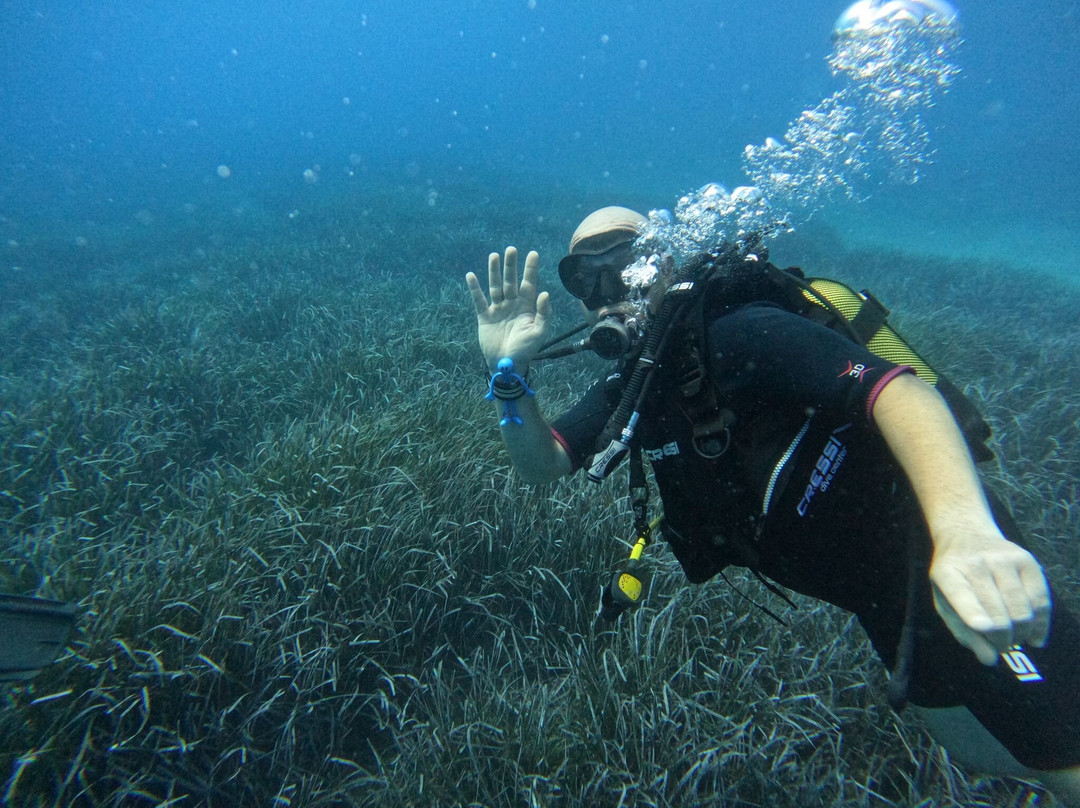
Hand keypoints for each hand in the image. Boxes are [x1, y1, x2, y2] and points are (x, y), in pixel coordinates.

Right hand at [466, 247, 551, 372]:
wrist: (507, 364)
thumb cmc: (526, 349)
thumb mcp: (539, 332)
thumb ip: (543, 313)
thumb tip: (544, 293)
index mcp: (526, 306)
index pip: (529, 283)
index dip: (531, 269)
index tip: (533, 254)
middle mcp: (512, 304)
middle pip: (511, 281)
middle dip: (511, 266)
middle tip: (511, 249)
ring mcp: (498, 309)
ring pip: (495, 286)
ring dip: (494, 271)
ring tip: (494, 255)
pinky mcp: (485, 317)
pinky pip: (479, 300)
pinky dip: (474, 288)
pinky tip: (471, 275)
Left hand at [929, 522, 1051, 665]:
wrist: (967, 535)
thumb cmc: (955, 577)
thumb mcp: (945, 603)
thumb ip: (964, 632)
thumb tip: (989, 659)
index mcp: (947, 573)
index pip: (961, 595)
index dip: (974, 613)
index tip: (984, 628)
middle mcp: (976, 563)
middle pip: (999, 614)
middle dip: (1002, 641)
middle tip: (1000, 646)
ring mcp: (1003, 559)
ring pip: (1023, 611)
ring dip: (1020, 635)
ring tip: (1012, 639)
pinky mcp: (1027, 560)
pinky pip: (1041, 601)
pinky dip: (1040, 625)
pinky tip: (1034, 636)